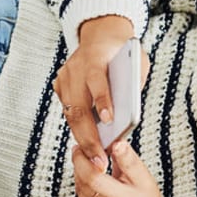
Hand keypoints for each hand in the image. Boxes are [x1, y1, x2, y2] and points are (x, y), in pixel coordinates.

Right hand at [53, 15, 149, 167]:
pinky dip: (78, 129)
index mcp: (95, 56)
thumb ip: (132, 84)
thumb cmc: (123, 52)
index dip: (102, 100)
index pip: (97, 79)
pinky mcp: (60, 86)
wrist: (100, 35)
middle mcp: (76, 67)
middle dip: (90, 137)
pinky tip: (89, 146)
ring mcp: (65, 77)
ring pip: (71, 114)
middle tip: (100, 160)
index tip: (109, 120)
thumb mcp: (137, 62)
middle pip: (79, 106)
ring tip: (95, 161)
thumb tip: (127, 117)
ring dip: (83, 139)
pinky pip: (69, 112)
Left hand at [72, 136, 169, 196]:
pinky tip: (83, 176)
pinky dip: (80, 184)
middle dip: (82, 160)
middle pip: (93, 180)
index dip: (119, 152)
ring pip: (83, 188)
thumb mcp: (144, 178)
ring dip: (78, 171)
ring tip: (80, 160)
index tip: (114, 142)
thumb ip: (128, 160)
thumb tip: (116, 142)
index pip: (128, 168)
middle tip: (80, 149)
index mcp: (138, 193)